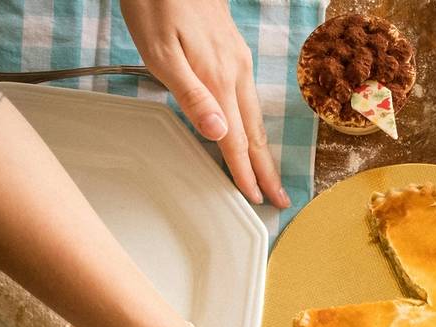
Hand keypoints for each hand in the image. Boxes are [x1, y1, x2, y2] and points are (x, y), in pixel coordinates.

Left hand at [122, 0, 289, 208]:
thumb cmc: (156, 3)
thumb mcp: (161, 52)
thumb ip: (191, 95)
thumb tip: (219, 134)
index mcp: (219, 79)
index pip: (236, 139)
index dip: (245, 173)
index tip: (255, 198)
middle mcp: (235, 72)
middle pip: (254, 133)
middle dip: (266, 169)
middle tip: (279, 198)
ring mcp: (237, 60)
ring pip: (254, 116)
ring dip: (262, 149)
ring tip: (268, 172)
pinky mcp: (233, 50)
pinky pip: (249, 97)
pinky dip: (253, 123)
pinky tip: (250, 128)